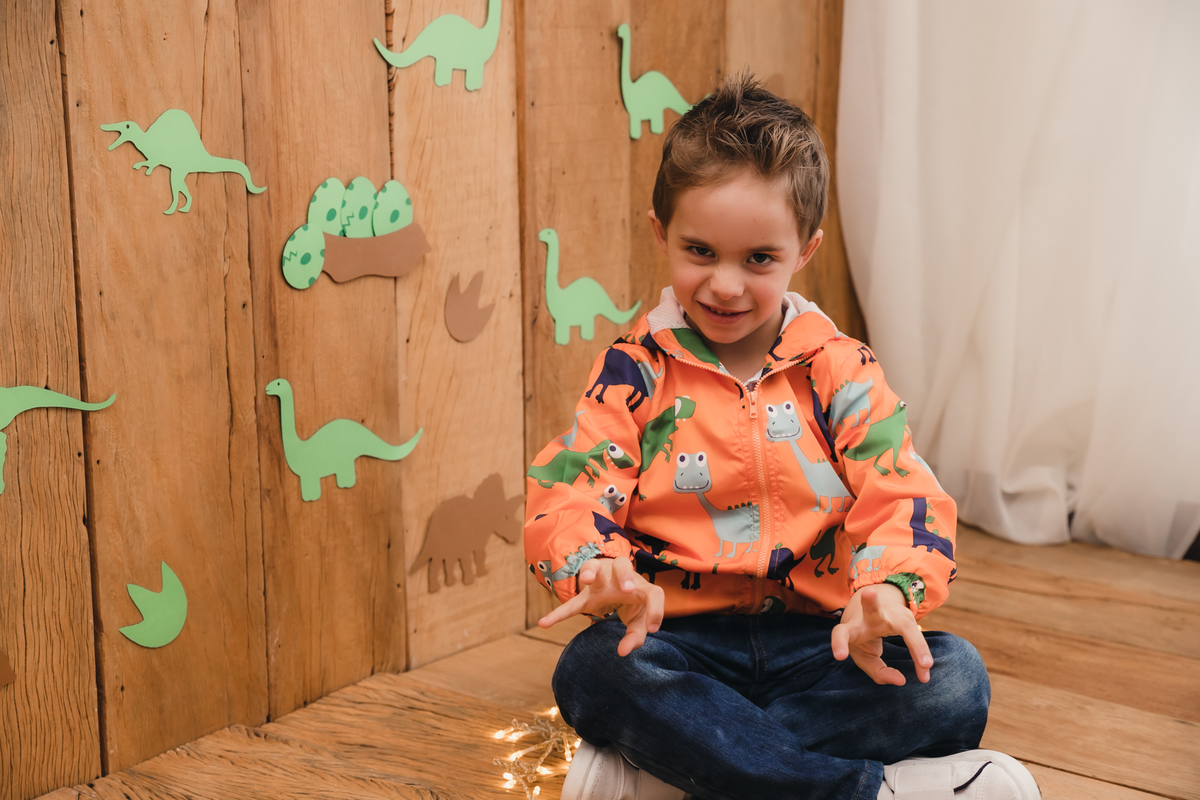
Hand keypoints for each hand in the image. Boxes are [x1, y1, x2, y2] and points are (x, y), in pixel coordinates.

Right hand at [538, 557, 664, 656]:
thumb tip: (622, 652)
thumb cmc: (631, 603)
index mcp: (639, 584)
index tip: (653, 629)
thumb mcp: (638, 619)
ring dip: (589, 572)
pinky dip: (558, 614)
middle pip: (622, 565)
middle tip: (627, 589)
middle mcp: (619, 577)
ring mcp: (599, 582)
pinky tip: (544, 624)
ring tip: (585, 579)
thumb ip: (636, 635)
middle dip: (625, 576)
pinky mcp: (584, 596)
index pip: (653, 593)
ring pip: (593, 567)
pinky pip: (571, 603)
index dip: (656, 610)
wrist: (613, 587)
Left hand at [831, 583, 931, 684]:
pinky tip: (926, 667)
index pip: (842, 633)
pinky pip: (916, 639)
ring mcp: (893, 615)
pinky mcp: (906, 618)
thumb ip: (879, 672)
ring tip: (926, 665)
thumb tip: (901, 681)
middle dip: (870, 602)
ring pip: (905, 624)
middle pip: (871, 608)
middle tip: (869, 594)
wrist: (873, 604)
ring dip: (916, 645)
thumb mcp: (865, 657)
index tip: (840, 657)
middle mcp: (871, 617)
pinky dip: (921, 654)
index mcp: (853, 628)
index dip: (839, 644)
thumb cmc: (864, 638)